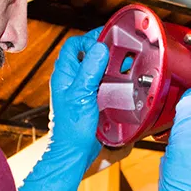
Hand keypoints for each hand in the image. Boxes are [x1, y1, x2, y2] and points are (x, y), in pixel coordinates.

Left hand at [18, 27, 108, 190]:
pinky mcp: (91, 100)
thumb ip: (90, 70)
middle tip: (122, 49)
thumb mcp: (82, 94)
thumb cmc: (72, 126)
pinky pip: (102, 83)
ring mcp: (81, 90)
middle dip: (104, 49)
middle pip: (87, 54)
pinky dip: (113, 79)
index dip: (90, 38)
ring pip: (96, 68)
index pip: (74, 45)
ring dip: (110, 64)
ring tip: (126, 63)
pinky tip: (124, 82)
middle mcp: (72, 79)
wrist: (74, 152)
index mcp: (65, 74)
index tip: (108, 39)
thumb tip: (100, 48)